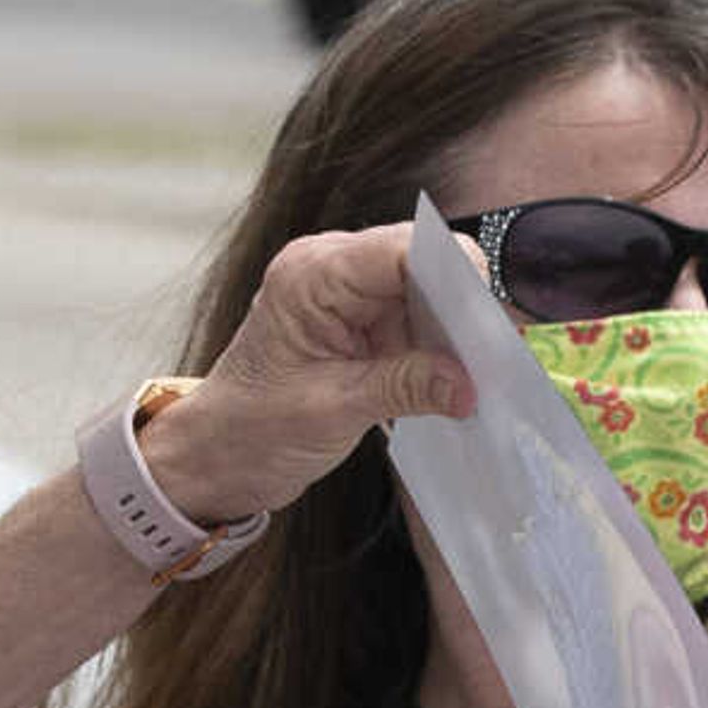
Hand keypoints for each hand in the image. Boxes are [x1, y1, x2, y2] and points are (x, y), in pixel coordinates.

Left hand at [137, 222, 473, 524]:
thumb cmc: (251, 430)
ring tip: (475, 379)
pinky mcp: (362, 323)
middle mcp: (331, 270)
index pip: (402, 250)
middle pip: (421, 265)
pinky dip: (438, 351)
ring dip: (452, 335)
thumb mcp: (332, 411)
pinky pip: (416, 322)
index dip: (454, 277)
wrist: (216, 457)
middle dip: (459, 310)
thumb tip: (469, 384)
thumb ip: (404, 387)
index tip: (487, 326)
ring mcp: (348, 295)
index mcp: (312, 275)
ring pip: (427, 295)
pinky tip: (454, 383)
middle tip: (491, 361)